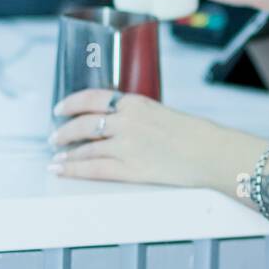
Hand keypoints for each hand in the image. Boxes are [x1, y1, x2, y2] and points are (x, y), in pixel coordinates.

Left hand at [48, 88, 242, 189]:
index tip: (60, 108)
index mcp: (136, 104)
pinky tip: (62, 170)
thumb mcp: (164, 114)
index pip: (92, 98)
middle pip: (83, 124)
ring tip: (57, 159)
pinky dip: (73, 169)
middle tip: (55, 137)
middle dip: (64, 131)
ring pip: (85, 148)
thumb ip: (139, 117)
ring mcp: (127, 146)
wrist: (213, 154)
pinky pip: (93, 169)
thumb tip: (119, 125)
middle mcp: (127, 122)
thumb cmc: (197, 136)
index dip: (71, 103)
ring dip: (66, 154)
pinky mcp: (130, 169)